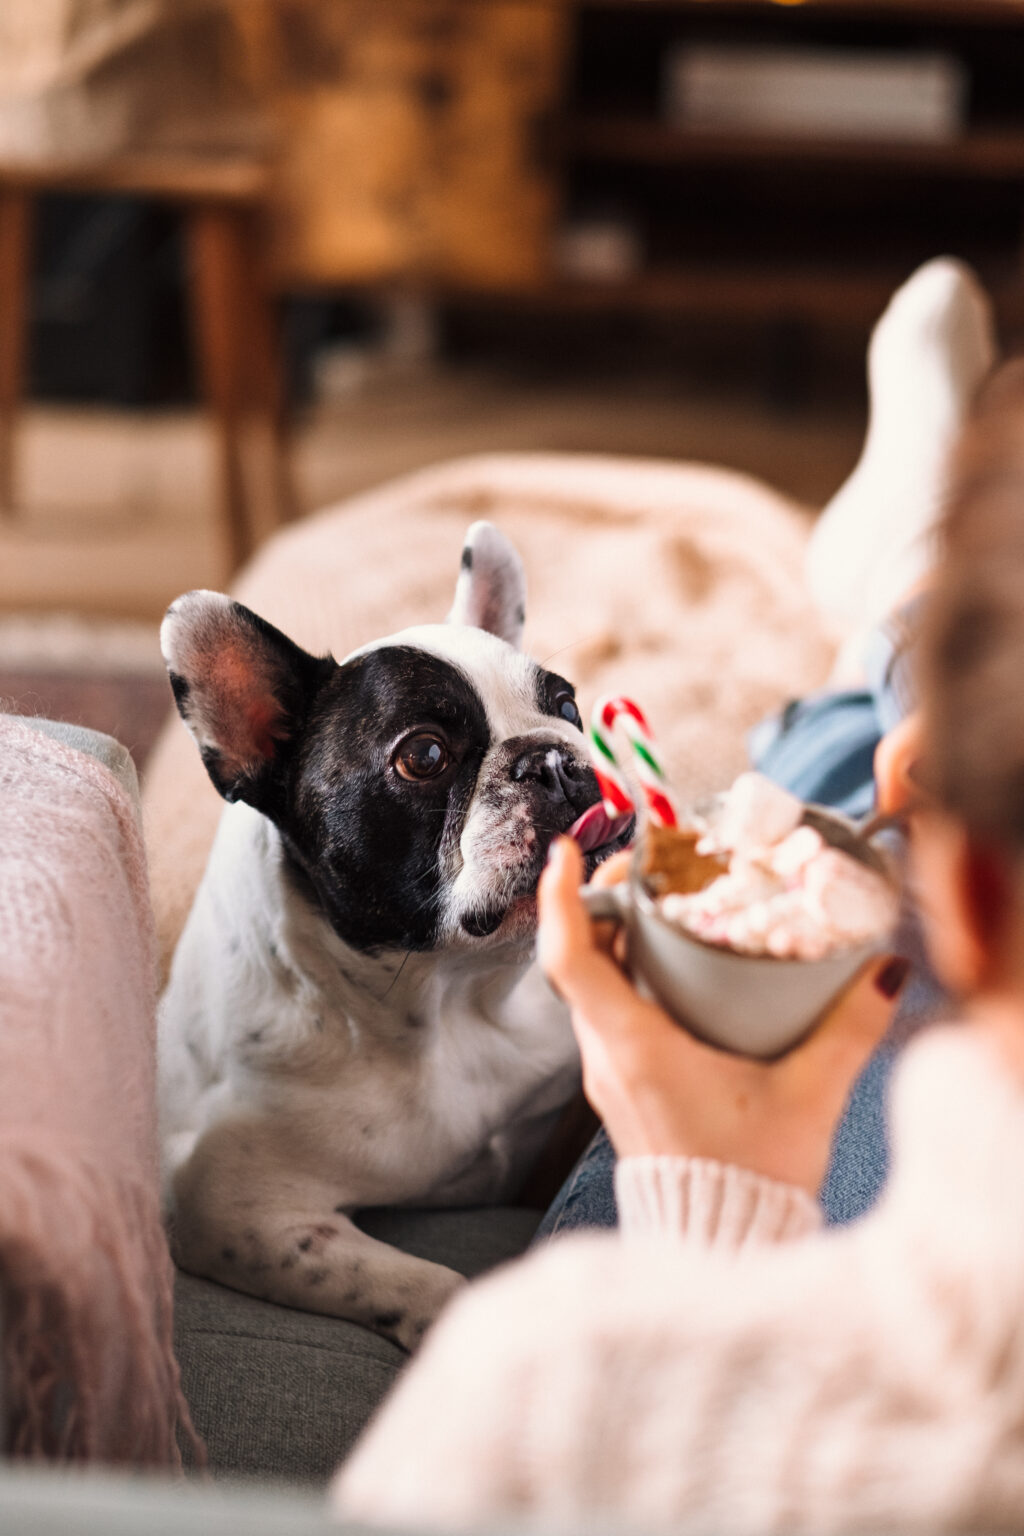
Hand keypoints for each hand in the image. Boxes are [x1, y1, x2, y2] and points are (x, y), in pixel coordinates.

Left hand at [538, 838, 905, 1193]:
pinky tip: (678, 967)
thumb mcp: (807, 1098)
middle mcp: (607, 1058)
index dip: (561, 899)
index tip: (566, 850)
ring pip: (593, 987)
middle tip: (642, 864)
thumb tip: (881, 973)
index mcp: (633, 1050)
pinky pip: (611, 1014)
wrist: (724, 1252)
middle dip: (599, 903)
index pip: (570, 960)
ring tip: (661, 902)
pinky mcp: (625, 1088)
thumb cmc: (750, 1182)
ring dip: (615, 939)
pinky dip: (630, 976)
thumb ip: (847, 1031)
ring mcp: (610, 1075)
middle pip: (579, 961)